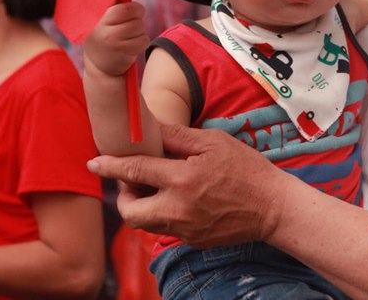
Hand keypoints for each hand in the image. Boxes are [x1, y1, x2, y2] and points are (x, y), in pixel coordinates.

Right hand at [83, 2, 149, 75]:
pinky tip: (130, 47)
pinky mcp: (123, 52)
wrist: (100, 69)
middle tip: (130, 23)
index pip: (122, 6)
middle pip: (134, 12)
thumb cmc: (104, 38)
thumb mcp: (101, 22)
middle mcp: (102, 29)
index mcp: (96, 18)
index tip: (132, 11)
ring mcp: (113, 41)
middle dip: (138, 16)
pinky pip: (144, 40)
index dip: (132, 7)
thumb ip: (112, 4)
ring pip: (140, 26)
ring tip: (127, 38)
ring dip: (139, 31)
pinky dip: (141, 42)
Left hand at [87, 124, 288, 248]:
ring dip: (141, 207)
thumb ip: (179, 136)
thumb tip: (151, 127)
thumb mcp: (215, 142)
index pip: (135, 172)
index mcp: (183, 180)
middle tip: (133, 182)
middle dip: (123, 197)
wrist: (273, 207)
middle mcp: (179, 209)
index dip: (111, 166)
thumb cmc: (247, 169)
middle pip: (131, 212)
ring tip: (155, 188)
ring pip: (145, 224)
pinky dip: (164, 214)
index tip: (95, 162)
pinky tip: (179, 199)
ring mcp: (186, 229)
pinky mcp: (193, 240)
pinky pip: (167, 228)